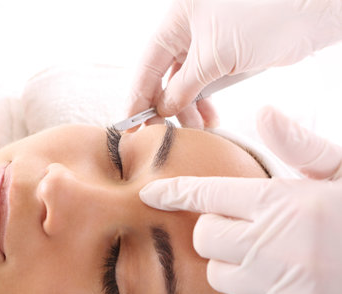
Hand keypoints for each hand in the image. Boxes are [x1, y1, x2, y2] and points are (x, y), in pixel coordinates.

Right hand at [128, 0, 341, 127]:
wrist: (310, 11)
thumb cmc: (262, 18)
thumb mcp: (214, 56)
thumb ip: (184, 86)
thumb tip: (164, 109)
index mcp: (176, 21)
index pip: (148, 65)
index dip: (138, 96)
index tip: (131, 124)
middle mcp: (188, 33)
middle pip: (164, 76)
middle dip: (164, 106)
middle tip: (164, 133)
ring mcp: (207, 46)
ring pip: (185, 84)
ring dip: (187, 108)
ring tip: (197, 129)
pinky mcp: (226, 58)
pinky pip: (206, 86)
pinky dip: (204, 103)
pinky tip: (210, 119)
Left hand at [139, 107, 341, 293]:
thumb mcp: (341, 171)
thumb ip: (300, 146)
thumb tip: (266, 114)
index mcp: (281, 202)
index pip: (208, 195)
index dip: (173, 193)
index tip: (150, 193)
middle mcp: (272, 243)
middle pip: (205, 236)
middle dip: (213, 226)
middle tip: (239, 220)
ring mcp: (276, 281)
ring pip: (217, 270)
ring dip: (226, 258)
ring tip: (256, 247)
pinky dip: (244, 281)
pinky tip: (270, 268)